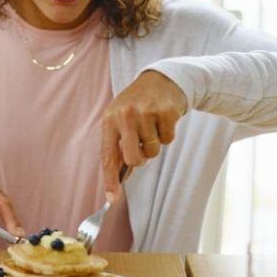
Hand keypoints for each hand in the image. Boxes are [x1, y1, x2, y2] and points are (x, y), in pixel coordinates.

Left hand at [101, 70, 186, 202]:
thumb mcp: (122, 119)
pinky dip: (168, 134)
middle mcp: (126, 115)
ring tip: (153, 125)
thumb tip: (119, 179)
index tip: (112, 198)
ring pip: (153, 151)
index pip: (108, 155)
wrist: (162, 78)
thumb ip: (120, 146)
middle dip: (141, 159)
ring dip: (155, 144)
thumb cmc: (139, 104)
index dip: (110, 179)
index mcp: (110, 119)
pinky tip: (163, 119)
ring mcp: (146, 112)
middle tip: (143, 145)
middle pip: (134, 159)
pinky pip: (168, 140)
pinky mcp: (166, 112)